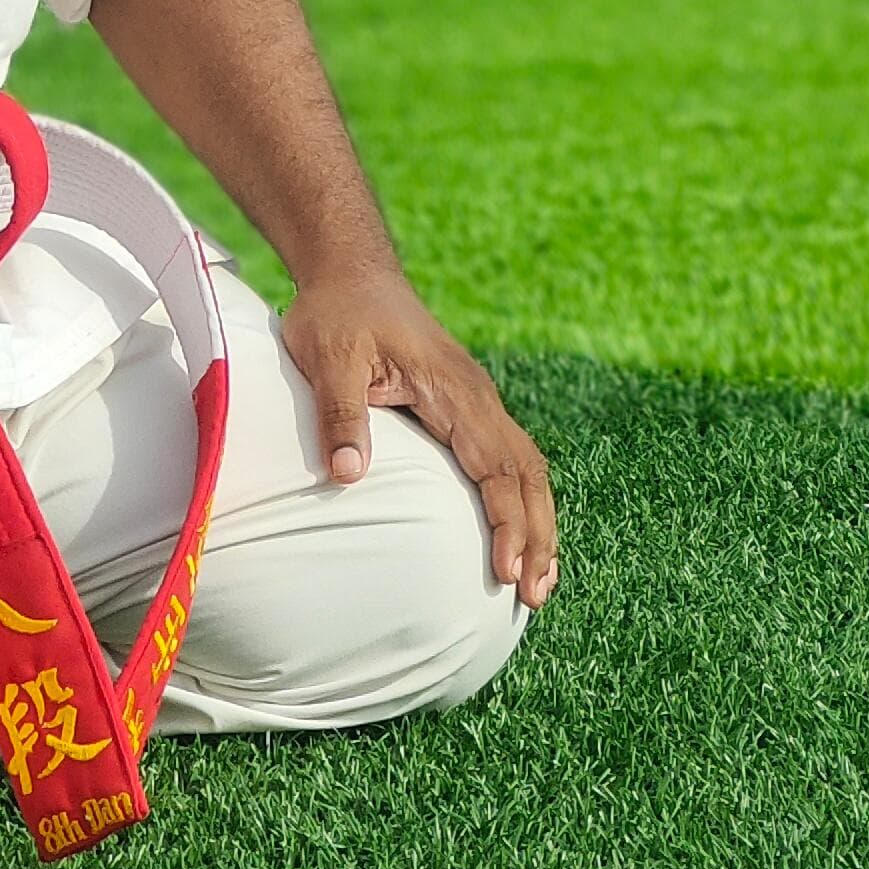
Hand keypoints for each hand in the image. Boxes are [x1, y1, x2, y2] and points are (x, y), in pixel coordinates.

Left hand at [276, 266, 561, 608]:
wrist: (351, 271)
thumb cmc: (338, 313)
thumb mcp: (329, 356)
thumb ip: (341, 413)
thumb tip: (347, 476)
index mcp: (453, 390)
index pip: (497, 465)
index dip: (508, 520)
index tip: (508, 571)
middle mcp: (476, 398)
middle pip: (527, 472)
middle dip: (537, 534)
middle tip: (536, 596)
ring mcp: (475, 402)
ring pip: (525, 467)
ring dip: (536, 522)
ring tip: (539, 582)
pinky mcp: (465, 408)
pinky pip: (507, 459)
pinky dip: (521, 501)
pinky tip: (518, 534)